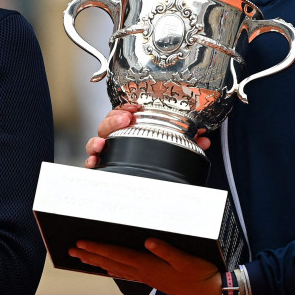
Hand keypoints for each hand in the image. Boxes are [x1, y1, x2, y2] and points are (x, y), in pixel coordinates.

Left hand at [69, 238, 220, 294]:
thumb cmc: (200, 275)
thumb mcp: (186, 260)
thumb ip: (166, 249)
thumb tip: (148, 241)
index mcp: (148, 265)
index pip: (117, 255)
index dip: (97, 248)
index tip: (80, 243)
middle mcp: (143, 272)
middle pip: (111, 262)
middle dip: (90, 255)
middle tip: (71, 250)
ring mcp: (147, 276)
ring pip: (116, 268)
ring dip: (98, 261)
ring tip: (82, 257)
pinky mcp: (153, 278)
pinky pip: (126, 272)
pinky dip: (113, 269)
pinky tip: (108, 268)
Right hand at [84, 104, 209, 168]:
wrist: (150, 187)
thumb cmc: (157, 155)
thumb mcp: (174, 146)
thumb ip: (188, 141)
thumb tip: (204, 138)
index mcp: (132, 128)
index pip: (123, 113)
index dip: (126, 108)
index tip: (135, 108)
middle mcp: (117, 139)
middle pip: (107, 124)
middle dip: (113, 120)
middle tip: (125, 119)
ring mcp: (109, 152)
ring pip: (96, 141)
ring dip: (98, 140)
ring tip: (103, 143)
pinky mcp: (104, 168)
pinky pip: (92, 163)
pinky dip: (90, 161)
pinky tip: (94, 161)